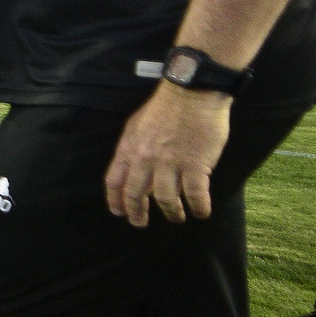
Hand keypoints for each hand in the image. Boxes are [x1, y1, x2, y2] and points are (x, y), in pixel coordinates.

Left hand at [104, 85, 230, 226]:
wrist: (191, 94)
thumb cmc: (165, 108)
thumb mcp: (137, 127)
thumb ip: (133, 149)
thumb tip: (133, 170)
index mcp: (129, 148)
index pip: (114, 181)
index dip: (115, 200)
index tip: (119, 212)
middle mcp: (145, 159)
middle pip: (136, 194)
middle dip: (137, 213)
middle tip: (141, 223)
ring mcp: (170, 163)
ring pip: (165, 199)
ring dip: (171, 213)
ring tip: (176, 217)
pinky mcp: (195, 165)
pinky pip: (195, 195)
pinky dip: (198, 207)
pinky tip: (201, 212)